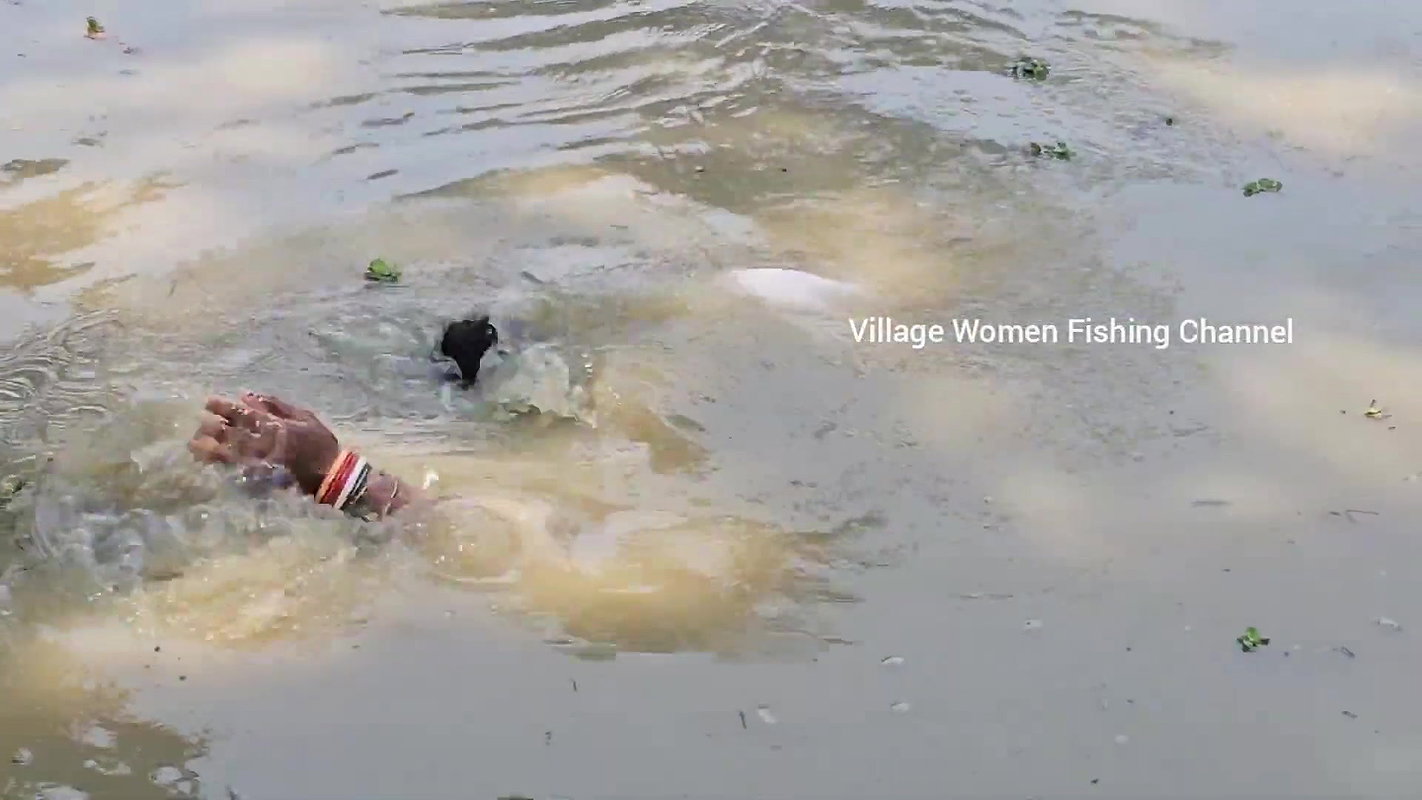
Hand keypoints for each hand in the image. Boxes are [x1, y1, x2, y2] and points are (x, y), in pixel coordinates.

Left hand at [188, 392, 341, 495]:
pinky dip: (219, 465)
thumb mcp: (303, 417)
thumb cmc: (319, 442)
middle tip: (197, 422)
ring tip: (192, 444)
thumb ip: (276, 406)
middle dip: (212, 428)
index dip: (225, 408)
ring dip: (210, 448)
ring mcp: (261, 461)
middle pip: (232, 434)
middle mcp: (264, 442)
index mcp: (275, 425)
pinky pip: (234, 470)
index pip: (244, 414)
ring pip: (229, 453)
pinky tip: (206, 461)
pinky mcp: (260, 477)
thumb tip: (248, 396)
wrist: (330, 474)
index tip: (208, 402)